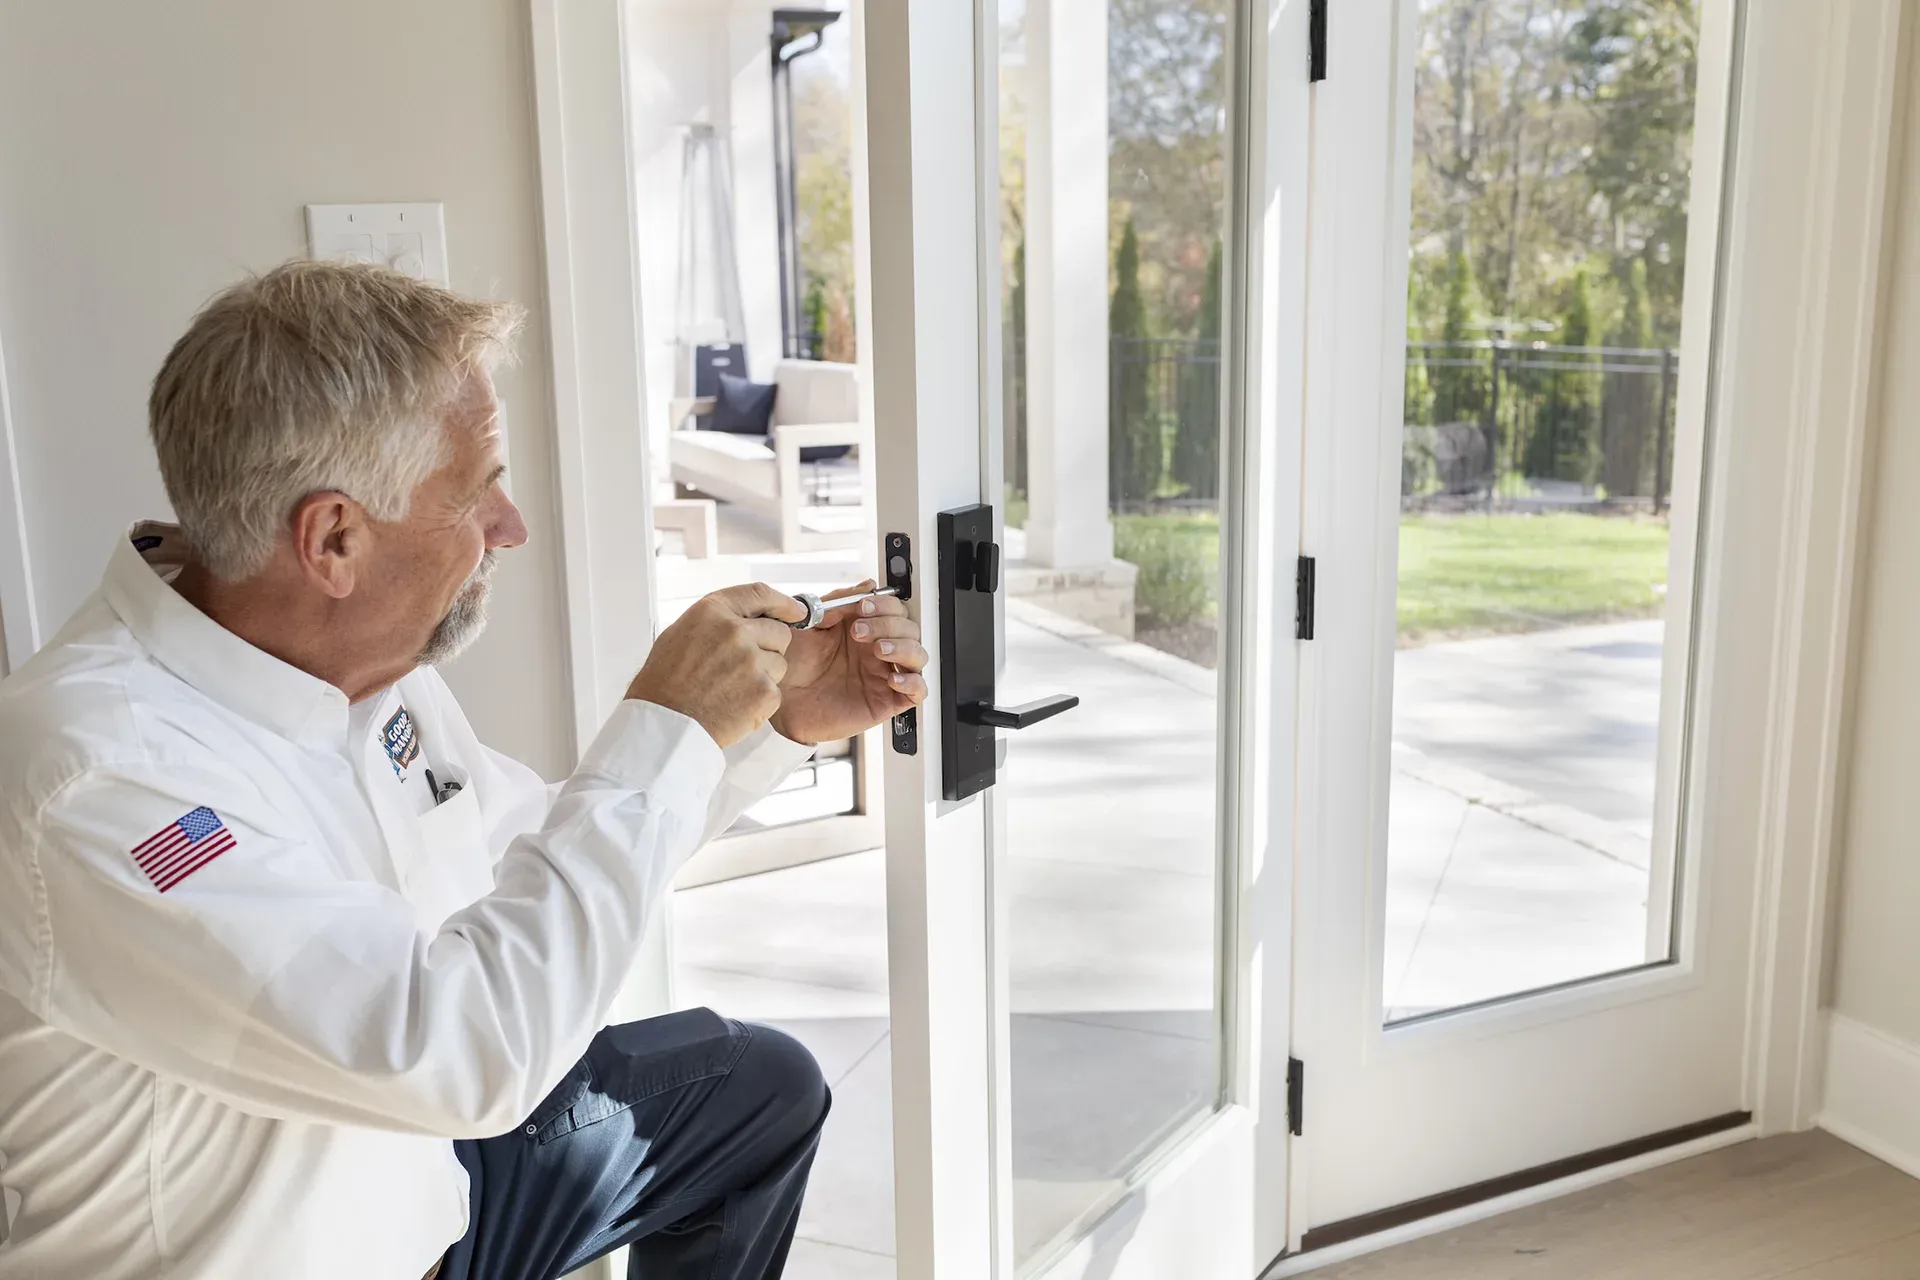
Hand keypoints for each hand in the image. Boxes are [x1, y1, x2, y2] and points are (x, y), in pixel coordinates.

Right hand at [626, 584, 807, 746]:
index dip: (784, 603)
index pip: (760, 594)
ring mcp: (752, 661)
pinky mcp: (764, 691)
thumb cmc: (665, 683)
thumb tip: (750, 616)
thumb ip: (718, 620)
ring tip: (732, 689)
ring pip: (780, 663)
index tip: (796, 610)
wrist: (664, 724)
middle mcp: (736, 631)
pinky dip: (760, 701)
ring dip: (765, 675)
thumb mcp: (681, 633)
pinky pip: (776, 691)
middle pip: (780, 632)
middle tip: (745, 667)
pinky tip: (735, 705)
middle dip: (770, 647)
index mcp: (713, 611)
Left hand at [770, 581, 929, 744]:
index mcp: (864, 629)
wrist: (779, 698)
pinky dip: (913, 683)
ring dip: (904, 648)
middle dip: (889, 625)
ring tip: (878, 649)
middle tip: (860, 631)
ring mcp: (883, 675)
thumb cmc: (791, 663)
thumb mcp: (811, 623)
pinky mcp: (885, 702)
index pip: (895, 609)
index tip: (863, 607)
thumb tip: (868, 585)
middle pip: (909, 629)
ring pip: (918, 656)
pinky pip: (918, 692)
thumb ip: (839, 601)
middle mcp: (876, 651)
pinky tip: (892, 679)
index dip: (884, 605)